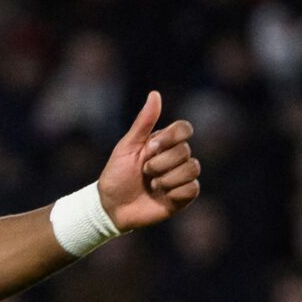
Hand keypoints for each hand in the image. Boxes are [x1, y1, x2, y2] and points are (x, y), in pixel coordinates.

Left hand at [98, 91, 200, 230]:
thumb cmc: (116, 175)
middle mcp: (176, 157)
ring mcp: (181, 177)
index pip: (184, 129)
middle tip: (145, 172)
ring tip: (152, 185)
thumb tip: (155, 94)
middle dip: (160, 163)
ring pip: (192, 169)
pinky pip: (192, 189)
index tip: (149, 148)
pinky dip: (174, 192)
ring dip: (167, 178)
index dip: (170, 138)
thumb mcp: (126, 147)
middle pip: (185, 150)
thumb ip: (143, 122)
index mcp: (164, 142)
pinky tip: (161, 196)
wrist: (110, 207)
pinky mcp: (183, 196)